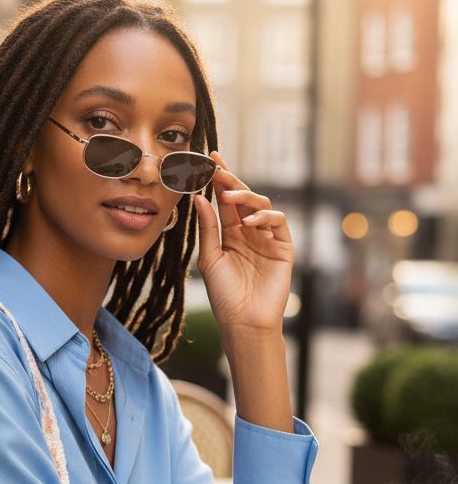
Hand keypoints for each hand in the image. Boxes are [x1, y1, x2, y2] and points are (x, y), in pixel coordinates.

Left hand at [194, 153, 294, 336]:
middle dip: (231, 180)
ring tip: (230, 195)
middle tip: (218, 167)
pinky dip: (265, 217)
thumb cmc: (225, 296)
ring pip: (262, 205)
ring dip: (246, 196)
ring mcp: (268, 239)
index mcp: (230, 234)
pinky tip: (249, 222)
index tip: (209, 161)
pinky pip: (279, 223)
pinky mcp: (283, 248)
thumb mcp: (210, 259)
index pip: (226, 202)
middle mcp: (250, 233)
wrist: (244, 323)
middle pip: (244, 198)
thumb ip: (208, 228)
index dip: (219, 181)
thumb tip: (199, 198)